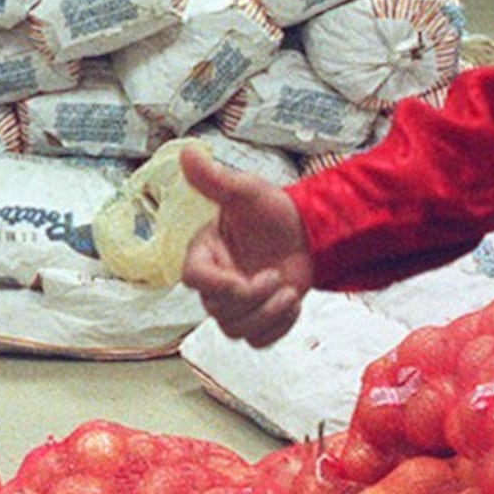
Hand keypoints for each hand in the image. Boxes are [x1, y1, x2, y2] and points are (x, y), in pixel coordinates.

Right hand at [179, 147, 314, 346]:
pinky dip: (278, 327)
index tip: (244, 279)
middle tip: (278, 275)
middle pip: (218, 311)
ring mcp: (234, 306)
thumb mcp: (245, 193)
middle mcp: (215, 284)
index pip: (194, 280)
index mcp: (204, 254)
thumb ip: (214, 179)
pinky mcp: (257, 320)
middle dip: (254, 298)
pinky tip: (292, 303)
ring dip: (268, 314)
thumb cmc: (273, 211)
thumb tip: (186, 151)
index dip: (218, 286)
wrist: (307, 233)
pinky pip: (258, 341)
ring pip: (236, 331)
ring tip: (289, 291)